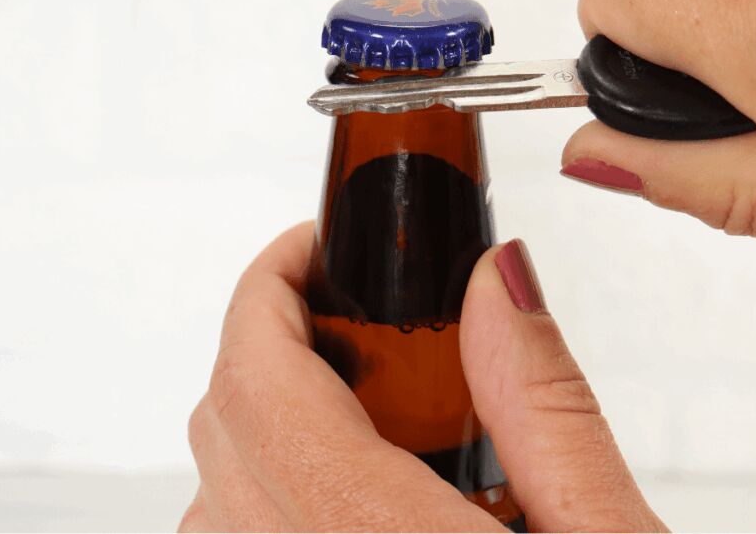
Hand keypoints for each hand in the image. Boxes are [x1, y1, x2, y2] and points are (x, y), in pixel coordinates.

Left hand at [180, 223, 665, 531]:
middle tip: (365, 322)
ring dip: (269, 424)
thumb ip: (543, 403)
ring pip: (213, 494)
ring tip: (374, 414)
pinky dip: (266, 499)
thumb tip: (496, 279)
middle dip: (276, 343)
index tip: (313, 249)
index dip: (267, 287)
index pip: (256, 377)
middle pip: (223, 422)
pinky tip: (359, 505)